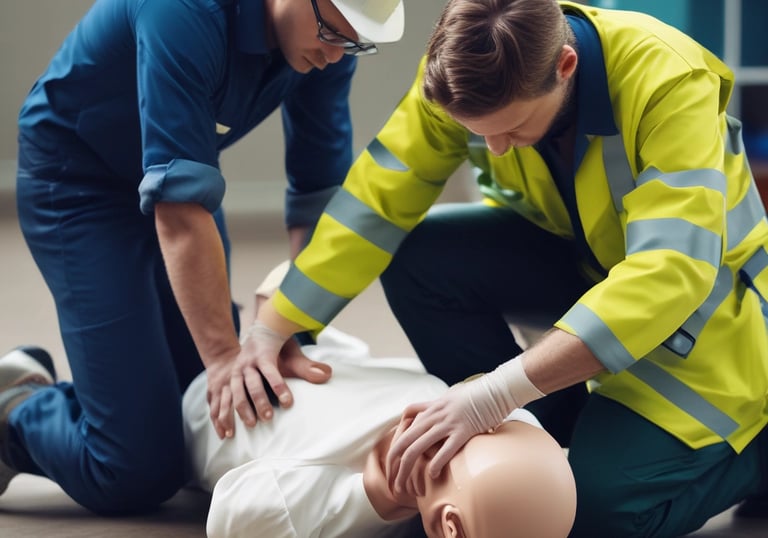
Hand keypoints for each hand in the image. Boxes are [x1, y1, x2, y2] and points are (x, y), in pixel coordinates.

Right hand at [207, 321, 330, 438]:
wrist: (257, 334)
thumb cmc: (278, 346)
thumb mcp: (292, 352)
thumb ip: (307, 366)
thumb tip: (327, 374)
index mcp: (263, 354)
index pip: (271, 371)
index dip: (280, 387)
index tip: (289, 404)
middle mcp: (246, 363)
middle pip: (252, 384)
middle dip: (260, 401)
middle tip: (269, 418)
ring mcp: (236, 372)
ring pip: (236, 391)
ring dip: (243, 409)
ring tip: (253, 424)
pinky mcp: (230, 381)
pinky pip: (225, 398)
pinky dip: (226, 414)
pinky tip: (229, 430)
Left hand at [385, 357, 543, 494]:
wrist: (496, 389)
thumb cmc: (475, 396)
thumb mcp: (449, 398)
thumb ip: (437, 408)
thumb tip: (428, 418)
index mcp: (430, 409)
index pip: (403, 429)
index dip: (395, 449)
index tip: (394, 466)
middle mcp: (434, 416)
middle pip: (405, 442)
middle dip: (394, 464)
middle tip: (393, 483)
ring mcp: (447, 423)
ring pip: (417, 448)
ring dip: (406, 470)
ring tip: (404, 487)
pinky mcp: (463, 431)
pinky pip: (444, 451)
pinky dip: (434, 465)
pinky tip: (432, 475)